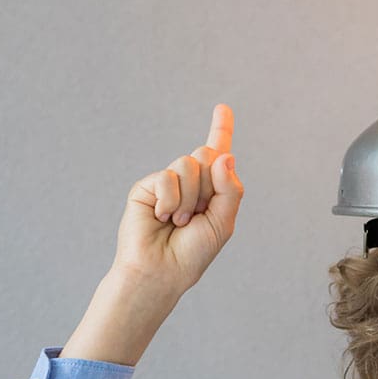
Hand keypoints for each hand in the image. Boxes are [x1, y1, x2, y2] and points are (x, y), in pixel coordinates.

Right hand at [111, 103, 244, 299]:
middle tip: (197, 214)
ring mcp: (168, 182)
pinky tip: (163, 217)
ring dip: (190, 198)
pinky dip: (170, 200)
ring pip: (189, 163)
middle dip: (209, 185)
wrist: (161, 270)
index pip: (218, 153)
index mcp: (211, 189)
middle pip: (207, 153)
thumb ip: (230, 189)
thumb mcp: (223, 221)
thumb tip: (223, 154)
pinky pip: (167, 176)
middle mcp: (190, 182)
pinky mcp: (147, 186)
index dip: (221, 128)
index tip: (222, 107)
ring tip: (179, 221)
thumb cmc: (192, 252)